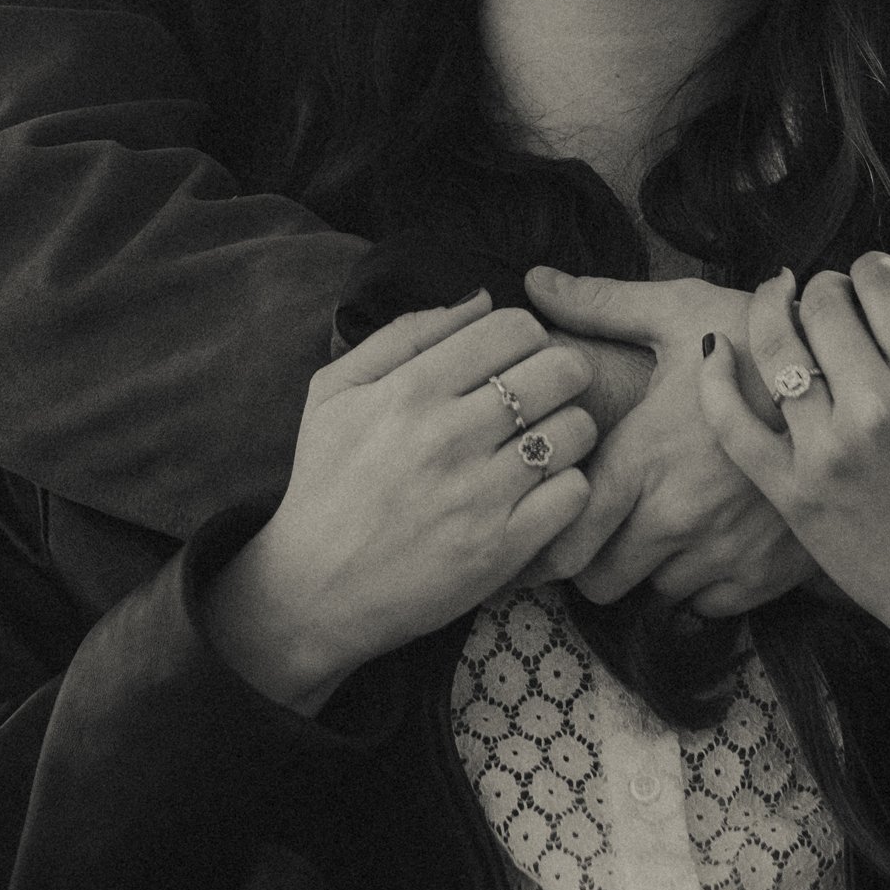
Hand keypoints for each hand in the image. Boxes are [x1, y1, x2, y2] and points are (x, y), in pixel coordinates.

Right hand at [202, 295, 595, 711]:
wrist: (313, 591)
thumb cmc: (325, 483)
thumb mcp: (335, 390)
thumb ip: (405, 334)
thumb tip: (479, 299)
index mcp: (409, 390)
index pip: (513, 327)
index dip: (527, 333)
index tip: (517, 357)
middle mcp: (448, 436)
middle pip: (558, 370)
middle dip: (562, 372)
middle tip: (546, 393)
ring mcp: (479, 495)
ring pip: (575, 428)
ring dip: (569, 429)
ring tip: (544, 442)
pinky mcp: (501, 549)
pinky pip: (574, 493)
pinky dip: (568, 486)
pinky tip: (540, 490)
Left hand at [520, 270, 814, 611]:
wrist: (856, 382)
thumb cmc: (758, 339)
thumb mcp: (679, 312)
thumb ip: (600, 305)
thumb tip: (534, 282)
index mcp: (643, 460)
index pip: (565, 544)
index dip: (545, 544)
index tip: (552, 522)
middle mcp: (676, 518)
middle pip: (601, 584)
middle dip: (597, 557)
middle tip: (608, 519)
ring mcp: (724, 553)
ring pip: (655, 594)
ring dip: (652, 566)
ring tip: (666, 518)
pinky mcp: (767, 575)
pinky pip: (708, 607)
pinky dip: (702, 581)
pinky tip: (709, 535)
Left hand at [699, 262, 889, 725]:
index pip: (877, 279)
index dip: (873, 270)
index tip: (875, 286)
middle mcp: (876, 409)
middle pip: (823, 303)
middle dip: (828, 288)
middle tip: (835, 301)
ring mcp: (827, 452)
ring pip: (775, 347)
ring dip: (773, 311)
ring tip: (781, 302)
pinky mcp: (792, 492)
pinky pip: (733, 423)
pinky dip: (716, 379)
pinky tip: (719, 349)